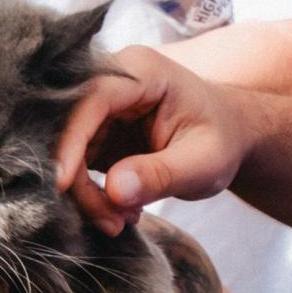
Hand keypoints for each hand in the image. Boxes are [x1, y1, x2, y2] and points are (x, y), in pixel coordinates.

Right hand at [56, 46, 247, 235]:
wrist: (228, 137)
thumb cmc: (221, 141)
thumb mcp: (203, 163)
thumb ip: (161, 175)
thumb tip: (116, 190)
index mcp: (141, 70)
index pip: (91, 98)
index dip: (70, 139)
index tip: (62, 183)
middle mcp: (112, 81)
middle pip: (70, 125)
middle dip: (78, 178)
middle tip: (110, 221)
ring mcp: (101, 107)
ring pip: (67, 149)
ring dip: (84, 193)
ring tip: (121, 221)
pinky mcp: (95, 131)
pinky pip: (74, 162)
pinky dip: (89, 194)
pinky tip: (118, 212)